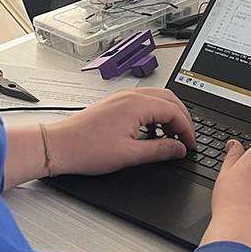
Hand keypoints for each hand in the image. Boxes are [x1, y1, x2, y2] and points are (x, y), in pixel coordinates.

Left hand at [42, 89, 196, 176]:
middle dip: (182, 119)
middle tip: (187, 139)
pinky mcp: (115, 103)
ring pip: (157, 99)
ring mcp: (122, 97)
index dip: (187, 129)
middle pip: (169, 99)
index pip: (174, 111)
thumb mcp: (129, 155)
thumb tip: (179, 149)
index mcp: (136, 105)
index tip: (191, 145)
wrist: (60, 146)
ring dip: (169, 115)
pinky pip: (144, 102)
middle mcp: (130, 96)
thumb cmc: (87, 149)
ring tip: (171, 137)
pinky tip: (152, 132)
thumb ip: (159, 150)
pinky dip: (155, 114)